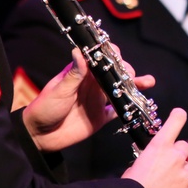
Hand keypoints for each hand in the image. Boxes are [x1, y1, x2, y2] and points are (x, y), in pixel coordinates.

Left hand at [23, 46, 154, 151]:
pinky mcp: (101, 117)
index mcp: (82, 73)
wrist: (39, 136)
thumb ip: (73, 74)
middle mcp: (92, 84)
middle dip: (126, 72)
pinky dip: (130, 108)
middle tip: (130, 77)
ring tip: (148, 82)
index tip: (118, 57)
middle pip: (115, 73)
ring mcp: (98, 100)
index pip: (100, 58)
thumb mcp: (59, 90)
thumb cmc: (44, 108)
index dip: (111, 55)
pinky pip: (119, 111)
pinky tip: (141, 104)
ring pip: (121, 90)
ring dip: (135, 86)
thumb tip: (79, 51)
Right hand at [123, 108, 187, 187]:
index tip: (179, 114)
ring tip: (178, 179)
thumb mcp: (134, 164)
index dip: (178, 116)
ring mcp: (184, 176)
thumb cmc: (130, 186)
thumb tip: (150, 163)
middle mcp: (175, 157)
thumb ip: (148, 159)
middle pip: (185, 147)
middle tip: (169, 163)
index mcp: (160, 146)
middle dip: (179, 154)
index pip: (175, 122)